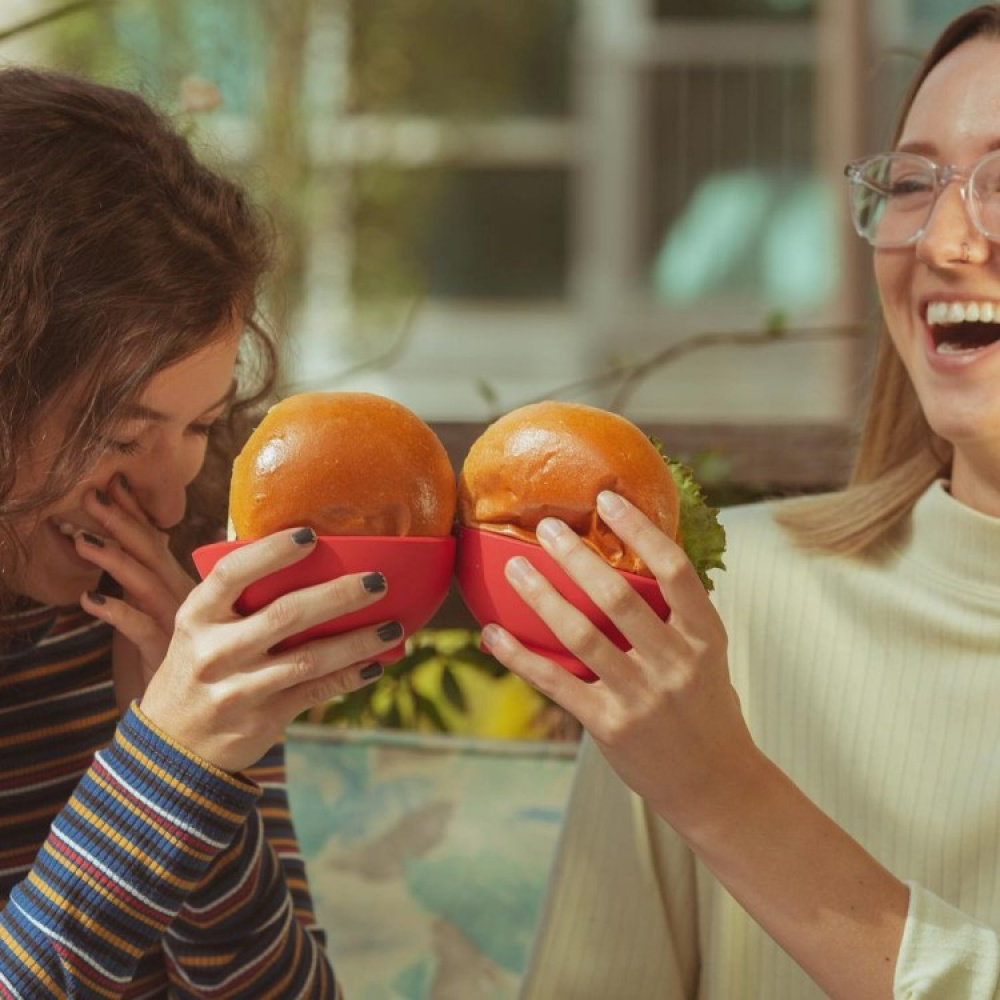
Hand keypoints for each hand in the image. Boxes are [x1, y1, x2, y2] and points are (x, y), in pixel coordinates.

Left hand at [75, 477, 194, 707]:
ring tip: (79, 537)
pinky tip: (88, 598)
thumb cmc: (167, 671)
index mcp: (184, 587)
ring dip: (113, 558)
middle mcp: (187, 600)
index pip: (157, 541)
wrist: (186, 726)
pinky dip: (115, 611)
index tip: (113, 481)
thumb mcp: (154, 621)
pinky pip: (139, 628)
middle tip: (92, 492)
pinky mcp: (165, 655)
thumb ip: (148, 584)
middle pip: (153, 552)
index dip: (134, 511)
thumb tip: (146, 544)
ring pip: (147, 582)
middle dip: (121, 521)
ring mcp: (179, 626)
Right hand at [137, 527, 395, 771]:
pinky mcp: (263, 718)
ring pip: (309, 659)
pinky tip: (375, 664)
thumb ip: (235, 597)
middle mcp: (215, 651)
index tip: (310, 536)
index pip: (232, 574)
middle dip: (337, 596)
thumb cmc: (198, 668)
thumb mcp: (198, 629)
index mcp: (196, 617)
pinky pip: (316, 692)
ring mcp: (239, 688)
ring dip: (357, 641)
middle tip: (377, 580)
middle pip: (285, 615)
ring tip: (393, 626)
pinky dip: (349, 677)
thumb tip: (296, 548)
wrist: (173, 746)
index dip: (271, 552)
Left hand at [482, 491, 762, 833]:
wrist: (715, 785)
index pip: (675, 571)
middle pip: (618, 597)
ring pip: (580, 635)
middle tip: (546, 528)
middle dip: (577, 557)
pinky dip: (520, 656)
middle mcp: (676, 663)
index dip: (641, 531)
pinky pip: (556, 682)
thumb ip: (678, 615)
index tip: (607, 499)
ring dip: (541, 597)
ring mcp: (642, 697)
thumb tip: (636, 557)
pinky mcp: (611, 726)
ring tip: (515, 569)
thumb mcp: (709, 656)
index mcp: (706, 637)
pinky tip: (494, 635)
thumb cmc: (706, 709)